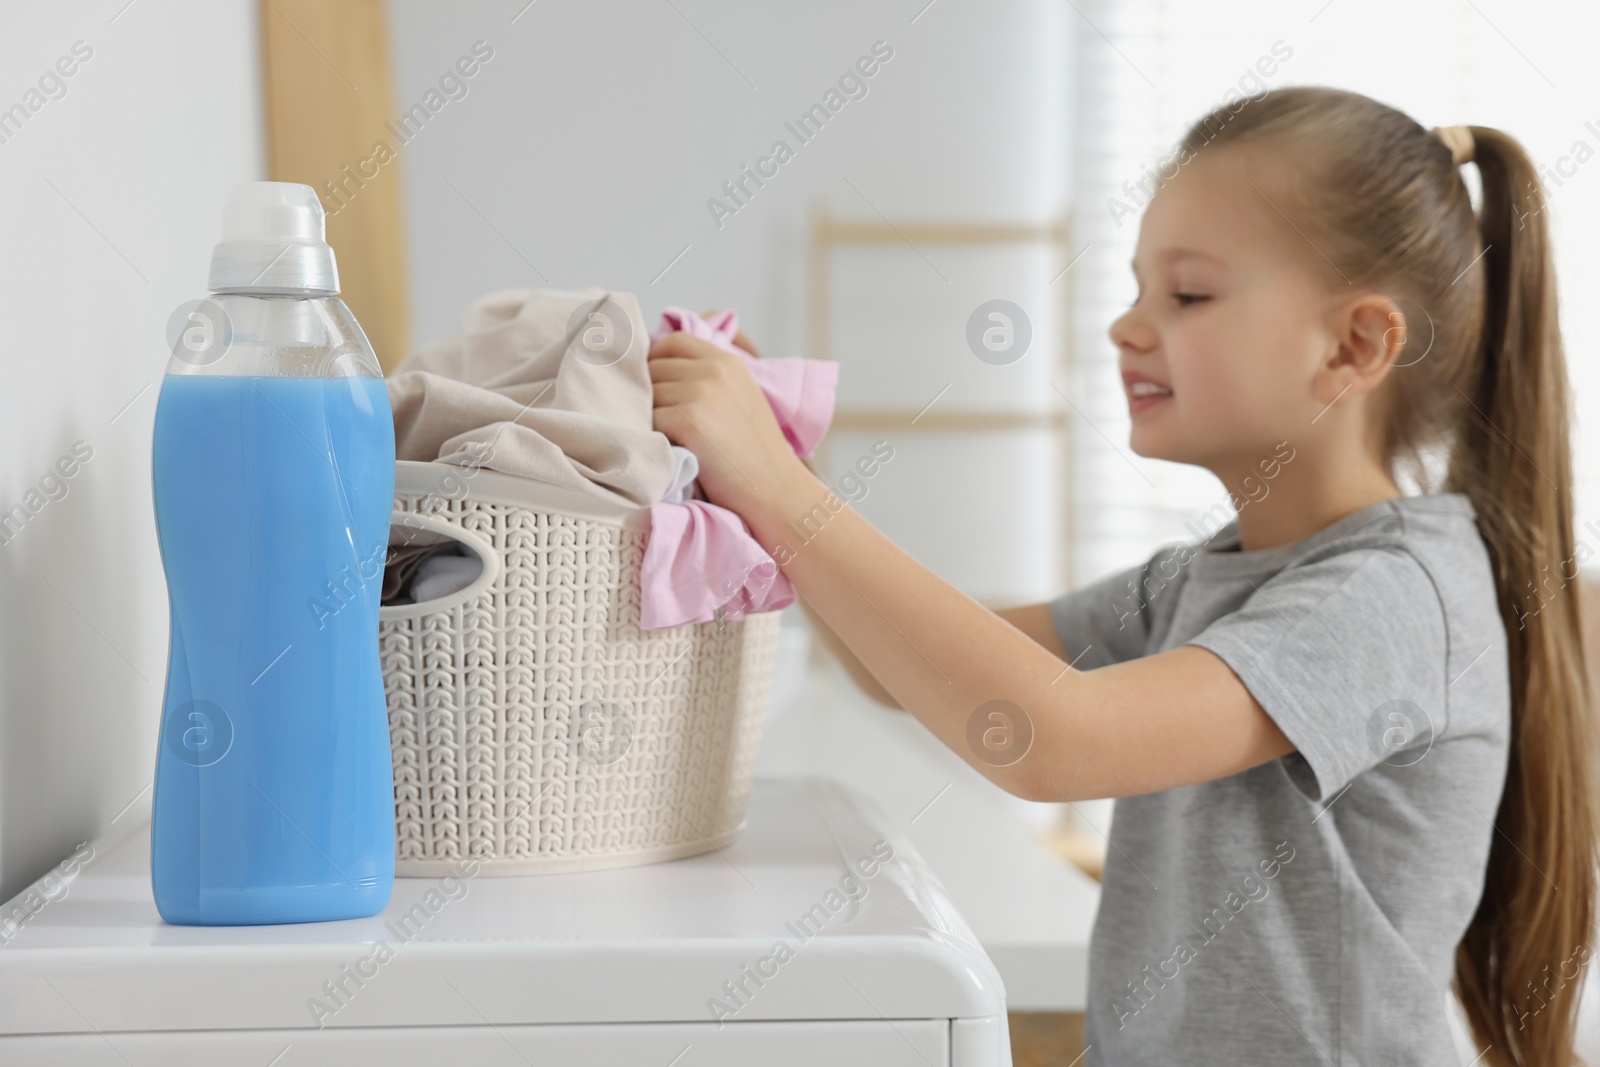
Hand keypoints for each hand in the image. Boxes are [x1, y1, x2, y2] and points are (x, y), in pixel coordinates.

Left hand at [647, 329, 807, 518]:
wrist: (774, 488)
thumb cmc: (753, 453)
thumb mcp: (740, 397)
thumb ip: (708, 378)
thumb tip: (657, 367)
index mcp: (727, 361)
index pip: (673, 342)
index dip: (656, 361)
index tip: (657, 387)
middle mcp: (714, 369)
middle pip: (654, 368)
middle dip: (651, 394)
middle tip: (664, 424)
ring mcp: (701, 392)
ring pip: (647, 395)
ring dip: (650, 417)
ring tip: (670, 439)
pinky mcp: (689, 419)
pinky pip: (649, 420)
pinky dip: (654, 438)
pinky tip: (672, 452)